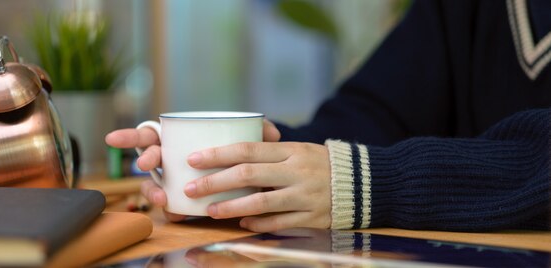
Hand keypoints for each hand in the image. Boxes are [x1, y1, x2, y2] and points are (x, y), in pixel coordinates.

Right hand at [104, 119, 281, 221]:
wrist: (253, 183)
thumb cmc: (243, 157)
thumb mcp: (252, 143)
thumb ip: (260, 134)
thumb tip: (271, 131)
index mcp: (180, 139)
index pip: (151, 133)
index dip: (131, 137)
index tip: (112, 140)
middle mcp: (173, 159)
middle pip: (148, 157)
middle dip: (143, 159)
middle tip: (147, 165)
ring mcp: (175, 181)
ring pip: (154, 185)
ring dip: (152, 190)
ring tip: (160, 196)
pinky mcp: (183, 202)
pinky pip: (170, 207)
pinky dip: (170, 210)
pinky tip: (174, 211)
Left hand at [184, 141, 331, 231]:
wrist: (365, 182)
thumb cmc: (321, 164)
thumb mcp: (298, 149)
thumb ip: (268, 151)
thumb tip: (231, 153)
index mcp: (290, 150)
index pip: (247, 149)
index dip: (217, 154)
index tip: (193, 159)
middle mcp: (296, 171)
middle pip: (248, 175)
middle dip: (214, 182)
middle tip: (191, 188)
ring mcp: (304, 195)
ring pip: (261, 202)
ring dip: (231, 207)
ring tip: (210, 210)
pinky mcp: (312, 217)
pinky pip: (279, 222)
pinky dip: (258, 223)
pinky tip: (242, 223)